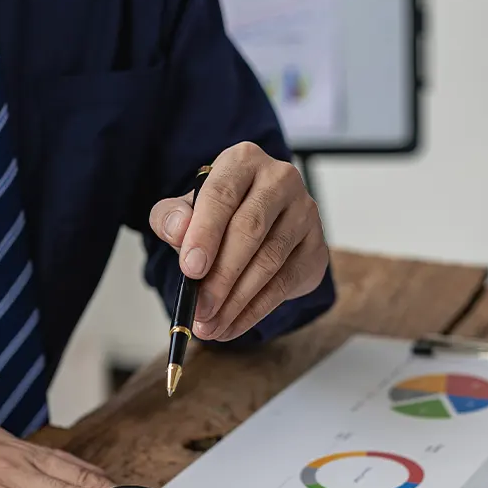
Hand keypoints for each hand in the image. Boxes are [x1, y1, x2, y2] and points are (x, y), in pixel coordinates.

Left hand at [148, 142, 329, 341]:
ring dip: (237, 301)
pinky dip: (255, 311)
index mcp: (244, 161)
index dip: (205, 234)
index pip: (222, 196)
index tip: (190, 271)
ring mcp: (305, 213)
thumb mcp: (184, 211)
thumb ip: (171, 218)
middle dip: (221, 277)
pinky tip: (232, 326)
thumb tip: (178, 230)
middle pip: (249, 231)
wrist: (258, 224)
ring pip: (269, 262)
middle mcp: (280, 180)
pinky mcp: (316, 247)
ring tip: (211, 325)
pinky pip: (285, 284)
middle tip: (199, 310)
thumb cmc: (217, 214)